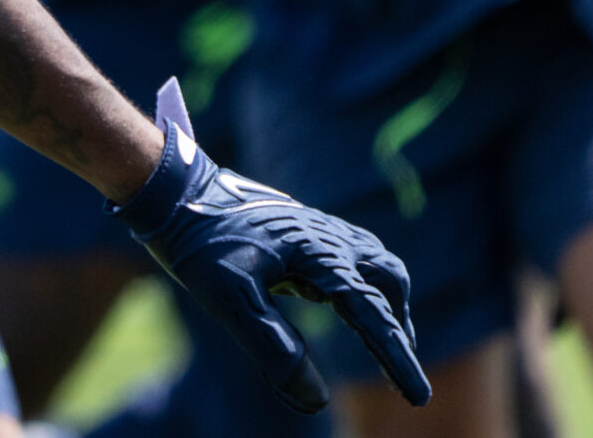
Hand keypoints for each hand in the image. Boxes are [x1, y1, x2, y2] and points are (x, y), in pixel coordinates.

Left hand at [116, 78, 429, 413]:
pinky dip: (361, 280)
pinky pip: (350, 252)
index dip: (397, 357)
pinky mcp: (301, 226)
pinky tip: (334, 300)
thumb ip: (272, 347)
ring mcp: (316, 227)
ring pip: (375, 262)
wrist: (174, 190)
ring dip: (385, 300)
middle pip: (390, 280)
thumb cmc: (200, 243)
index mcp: (318, 254)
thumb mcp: (228, 298)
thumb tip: (314, 401)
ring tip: (377, 337)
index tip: (418, 397)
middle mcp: (327, 237)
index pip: (373, 314)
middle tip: (398, 366)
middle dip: (399, 323)